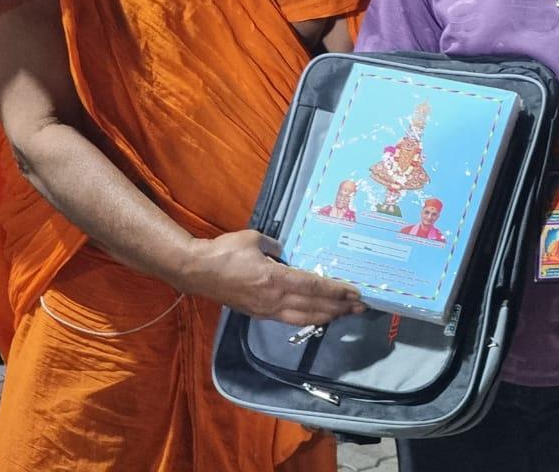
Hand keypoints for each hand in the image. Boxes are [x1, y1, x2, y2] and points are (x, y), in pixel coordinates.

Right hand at [178, 229, 365, 324]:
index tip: (355, 292)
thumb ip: (277, 246)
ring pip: (304, 318)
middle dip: (340, 307)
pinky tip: (320, 315)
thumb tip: (289, 251)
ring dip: (328, 316)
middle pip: (314, 307)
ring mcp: (266, 310)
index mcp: (274, 279)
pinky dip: (310, 318)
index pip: (314, 287)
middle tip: (361, 307)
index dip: (337, 291)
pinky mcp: (259, 314)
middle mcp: (274, 299)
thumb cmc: (225, 252)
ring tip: (346, 314)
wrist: (196, 272)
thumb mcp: (255, 239)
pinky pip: (291, 319)